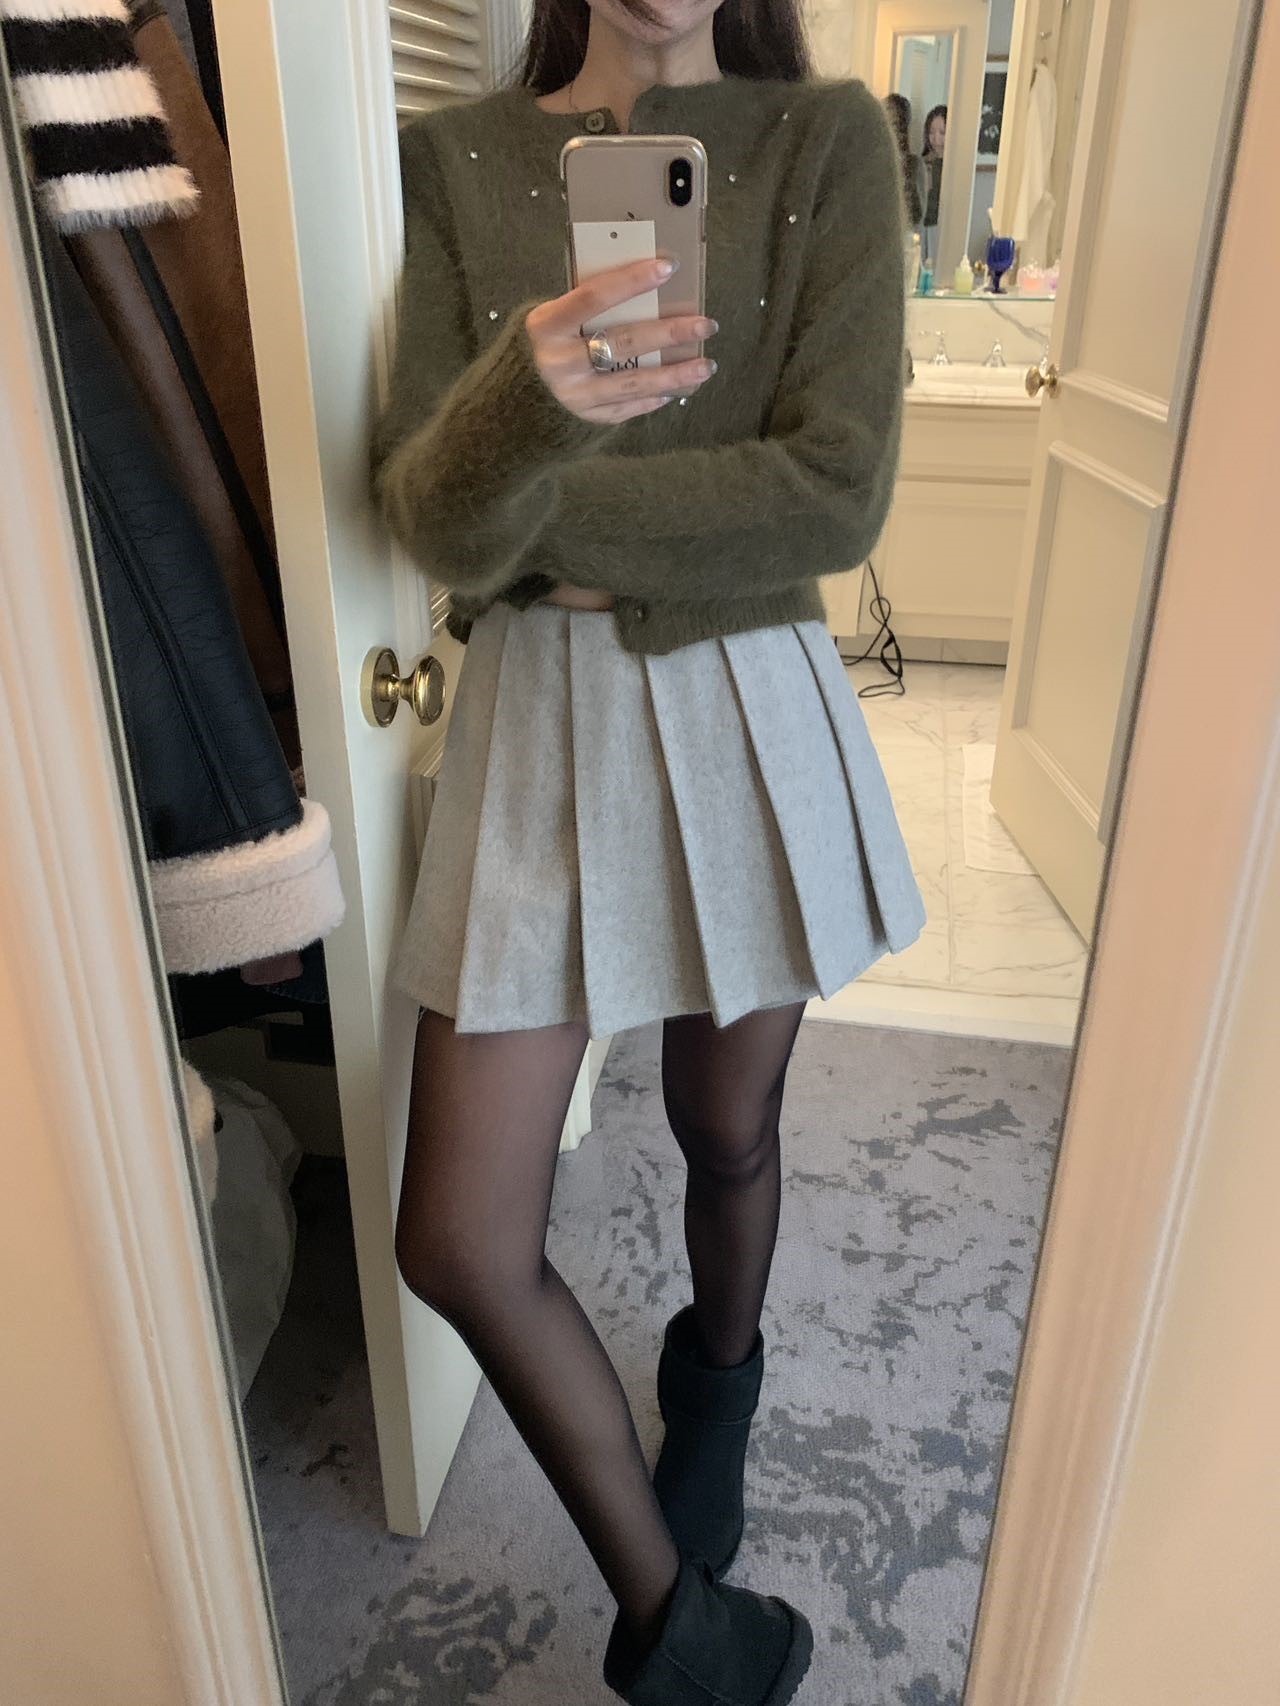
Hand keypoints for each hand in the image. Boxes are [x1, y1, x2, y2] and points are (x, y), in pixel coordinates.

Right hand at [525, 256, 717, 423]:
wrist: (513, 399)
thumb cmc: (545, 344)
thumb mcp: (554, 318)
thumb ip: (588, 306)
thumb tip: (646, 284)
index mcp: (546, 325)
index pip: (594, 296)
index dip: (632, 280)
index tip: (668, 267)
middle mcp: (558, 362)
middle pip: (623, 342)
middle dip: (669, 332)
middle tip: (706, 324)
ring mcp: (573, 395)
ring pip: (633, 382)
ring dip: (674, 374)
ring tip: (706, 365)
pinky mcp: (585, 418)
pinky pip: (628, 406)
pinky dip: (653, 397)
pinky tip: (677, 389)